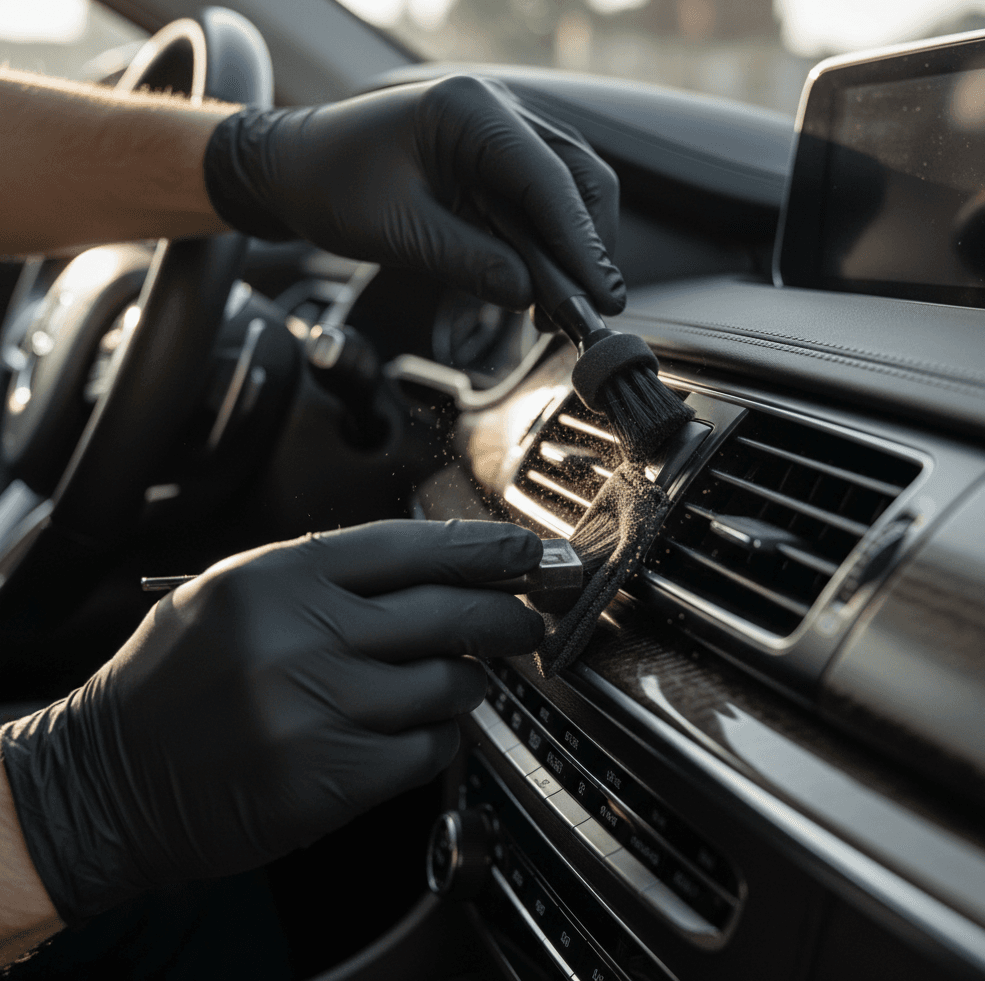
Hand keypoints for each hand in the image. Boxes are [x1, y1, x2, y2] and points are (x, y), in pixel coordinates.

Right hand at [0, 519, 542, 924]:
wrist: (109, 777)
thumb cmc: (178, 677)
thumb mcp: (238, 592)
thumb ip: (331, 575)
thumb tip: (435, 570)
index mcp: (280, 577)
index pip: (412, 548)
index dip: (483, 548)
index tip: (527, 554)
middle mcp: (302, 637)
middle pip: (447, 612)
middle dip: (507, 614)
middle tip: (531, 618)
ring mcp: (317, 711)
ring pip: (448, 684)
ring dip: (465, 681)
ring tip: (451, 678)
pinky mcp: (329, 780)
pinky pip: (427, 747)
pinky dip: (435, 735)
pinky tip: (414, 727)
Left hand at [203, 75, 624, 313]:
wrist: (293, 168)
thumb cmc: (330, 184)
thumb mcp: (396, 231)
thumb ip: (466, 260)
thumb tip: (527, 294)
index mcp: (469, 110)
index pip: (547, 178)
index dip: (580, 242)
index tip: (600, 293)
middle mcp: (495, 112)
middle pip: (575, 179)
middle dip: (587, 247)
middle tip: (590, 309)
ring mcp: (498, 135)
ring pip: (566, 193)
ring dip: (569, 251)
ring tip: (561, 310)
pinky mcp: (492, 164)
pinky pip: (538, 205)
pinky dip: (545, 247)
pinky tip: (539, 289)